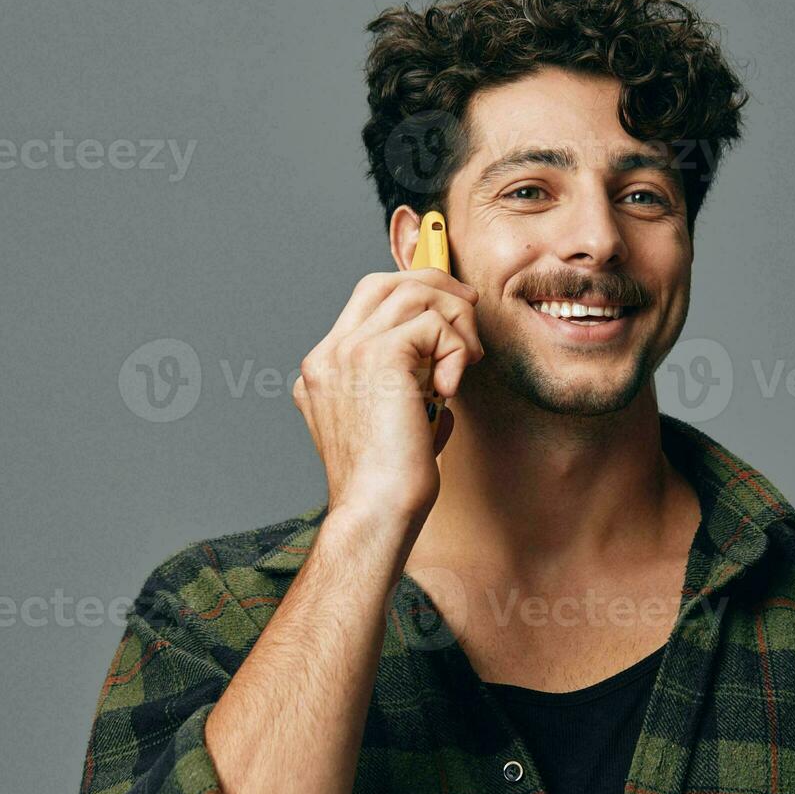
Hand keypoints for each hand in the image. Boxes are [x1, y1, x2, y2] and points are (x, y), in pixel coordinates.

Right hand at [292, 268, 482, 519]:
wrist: (376, 512)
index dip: (414, 295)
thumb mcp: (390, 423)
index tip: (451, 315)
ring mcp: (348, 352)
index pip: (367, 302)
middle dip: (436, 286)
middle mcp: (328, 355)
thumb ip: (402, 387)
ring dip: (455, 322)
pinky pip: (433, 323)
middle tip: (470, 310)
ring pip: (413, 294)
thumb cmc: (389, 484)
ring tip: (466, 362)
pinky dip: (456, 348)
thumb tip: (442, 366)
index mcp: (324, 370)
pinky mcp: (379, 356)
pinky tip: (451, 387)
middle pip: (385, 282)